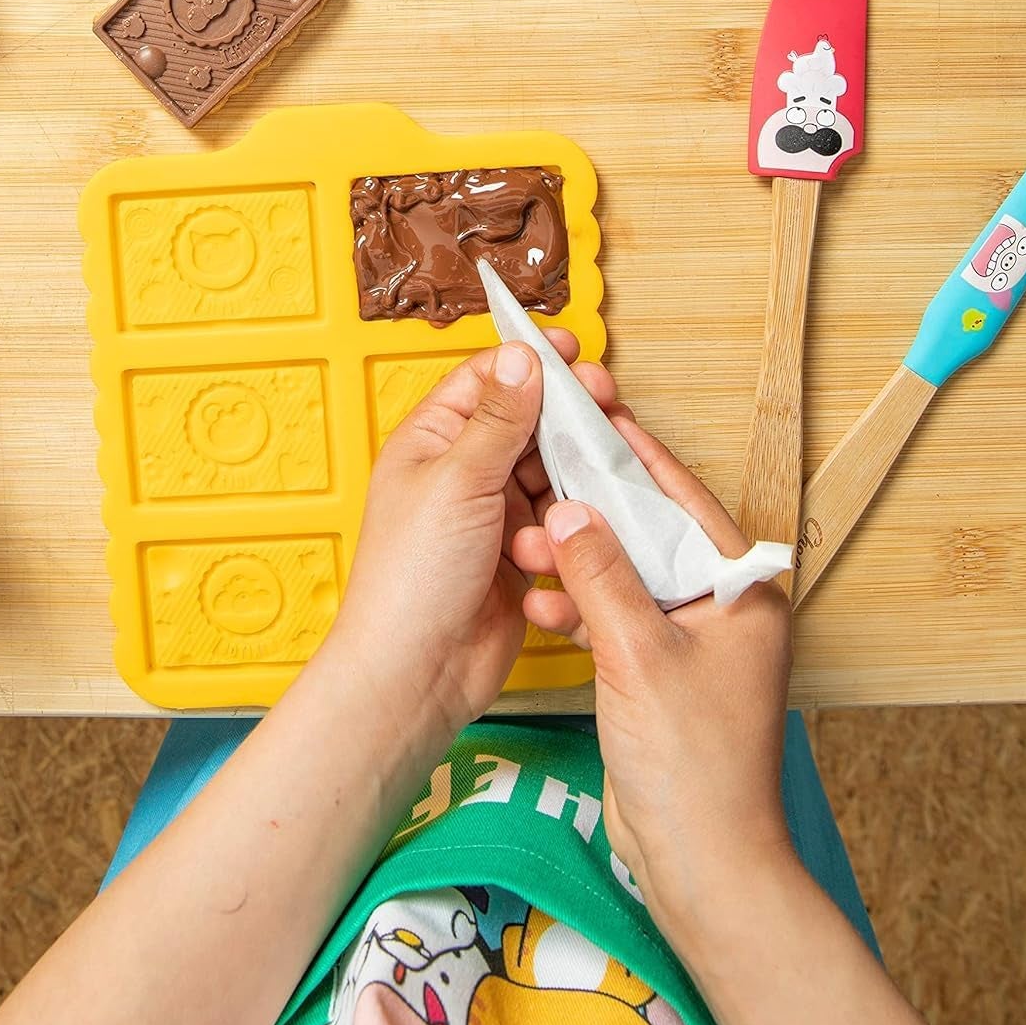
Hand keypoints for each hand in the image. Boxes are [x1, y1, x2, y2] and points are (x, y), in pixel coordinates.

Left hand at [328, 332, 618, 736]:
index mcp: (432, 441)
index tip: (574, 351)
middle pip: (526, 421)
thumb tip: (521, 356)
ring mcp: (493, 512)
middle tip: (607, 399)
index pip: (485, 381)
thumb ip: (496, 419)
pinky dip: (578, 509)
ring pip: (550, 468)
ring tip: (612, 451)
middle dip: (567, 410)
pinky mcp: (522, 553)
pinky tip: (600, 503)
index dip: (529, 362)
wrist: (418, 673)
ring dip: (577, 462)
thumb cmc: (414, 576)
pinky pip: (560, 516)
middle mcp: (462, 471)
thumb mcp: (458, 482)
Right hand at [510, 414, 793, 940]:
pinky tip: (540, 604)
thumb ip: (603, 578)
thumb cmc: (693, 763)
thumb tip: (573, 513)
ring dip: (578, 564)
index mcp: (741, 590)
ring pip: (626, 575)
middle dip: (594, 511)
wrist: (702, 863)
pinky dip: (579, 609)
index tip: (594, 413)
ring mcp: (689, 640)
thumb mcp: (641, 656)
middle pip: (651, 533)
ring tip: (529, 547)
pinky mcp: (658, 671)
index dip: (636, 455)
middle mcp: (721, 606)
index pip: (684, 500)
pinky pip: (615, 617)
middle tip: (545, 472)